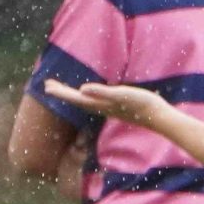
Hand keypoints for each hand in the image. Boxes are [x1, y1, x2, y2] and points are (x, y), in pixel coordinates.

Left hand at [42, 78, 166, 128]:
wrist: (157, 117)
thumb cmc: (141, 104)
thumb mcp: (122, 95)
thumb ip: (102, 92)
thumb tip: (82, 90)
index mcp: (100, 104)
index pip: (75, 97)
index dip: (60, 92)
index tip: (46, 86)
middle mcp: (100, 107)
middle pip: (76, 100)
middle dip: (62, 93)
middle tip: (47, 85)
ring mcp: (107, 108)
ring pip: (84, 101)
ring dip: (71, 95)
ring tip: (61, 89)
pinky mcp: (115, 107)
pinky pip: (94, 101)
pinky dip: (85, 96)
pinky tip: (88, 94)